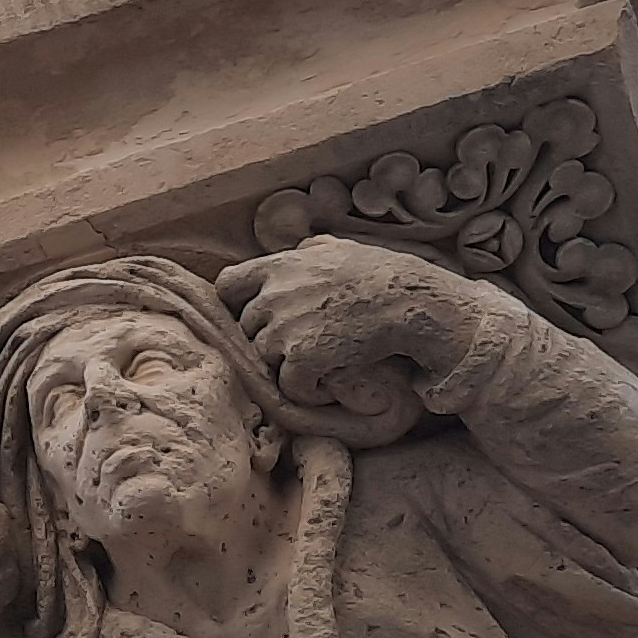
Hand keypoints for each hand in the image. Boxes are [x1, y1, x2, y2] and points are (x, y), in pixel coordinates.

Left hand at [216, 237, 458, 412]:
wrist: (410, 301)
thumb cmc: (381, 274)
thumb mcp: (339, 248)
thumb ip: (309, 249)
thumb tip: (298, 246)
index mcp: (277, 266)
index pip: (227, 286)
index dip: (239, 304)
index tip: (261, 316)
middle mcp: (272, 296)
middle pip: (248, 329)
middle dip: (271, 337)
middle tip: (306, 343)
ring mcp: (283, 329)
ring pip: (266, 359)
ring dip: (289, 366)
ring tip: (322, 362)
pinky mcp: (301, 359)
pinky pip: (288, 386)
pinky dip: (308, 391)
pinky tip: (330, 382)